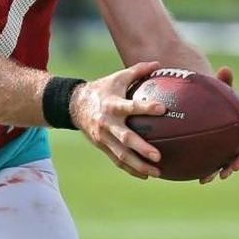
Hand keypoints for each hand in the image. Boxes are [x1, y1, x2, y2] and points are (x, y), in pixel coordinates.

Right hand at [71, 61, 166, 178]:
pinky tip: (146, 175)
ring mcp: (103, 137)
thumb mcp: (117, 77)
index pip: (131, 106)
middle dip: (141, 148)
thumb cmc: (102, 89)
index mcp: (112, 104)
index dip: (146, 107)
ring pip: (121, 155)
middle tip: (158, 156)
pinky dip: (131, 169)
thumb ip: (138, 70)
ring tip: (157, 172)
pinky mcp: (101, 146)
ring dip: (139, 165)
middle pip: (125, 138)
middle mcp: (107, 123)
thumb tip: (158, 64)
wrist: (74, 105)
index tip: (164, 109)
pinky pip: (117, 161)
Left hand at [199, 66, 238, 183]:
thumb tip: (226, 69)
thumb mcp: (216, 86)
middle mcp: (235, 136)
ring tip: (221, 175)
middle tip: (237, 163)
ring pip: (229, 160)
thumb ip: (222, 81)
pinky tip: (201, 180)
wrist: (199, 104)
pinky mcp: (213, 154)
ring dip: (227, 168)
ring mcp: (225, 146)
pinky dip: (209, 173)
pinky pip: (213, 165)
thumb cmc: (210, 94)